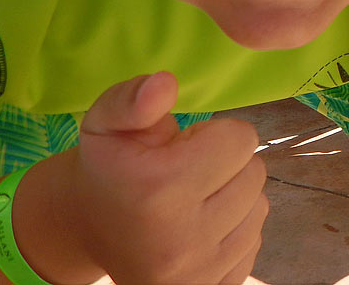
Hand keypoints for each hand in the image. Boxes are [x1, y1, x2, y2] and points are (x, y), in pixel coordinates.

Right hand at [73, 72, 267, 283]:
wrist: (89, 228)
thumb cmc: (108, 165)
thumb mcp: (106, 122)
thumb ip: (134, 99)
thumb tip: (165, 83)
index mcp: (159, 189)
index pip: (241, 139)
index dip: (215, 134)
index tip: (184, 146)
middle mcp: (181, 240)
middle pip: (254, 172)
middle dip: (227, 163)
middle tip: (189, 171)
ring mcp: (199, 272)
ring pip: (259, 206)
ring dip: (234, 195)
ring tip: (194, 197)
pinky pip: (255, 241)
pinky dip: (235, 229)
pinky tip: (201, 226)